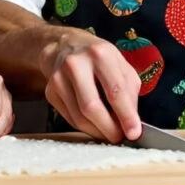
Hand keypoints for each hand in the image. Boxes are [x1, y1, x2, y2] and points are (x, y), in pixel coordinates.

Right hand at [39, 28, 141, 143]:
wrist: (65, 46)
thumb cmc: (99, 58)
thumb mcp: (121, 65)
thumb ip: (129, 92)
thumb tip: (131, 122)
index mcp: (100, 54)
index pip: (115, 90)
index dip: (126, 116)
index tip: (134, 133)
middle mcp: (76, 64)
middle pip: (92, 107)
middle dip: (109, 128)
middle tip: (119, 137)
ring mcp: (59, 77)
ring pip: (79, 117)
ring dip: (97, 131)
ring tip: (108, 132)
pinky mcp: (50, 91)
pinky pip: (70, 118)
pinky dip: (85, 127)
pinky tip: (94, 123)